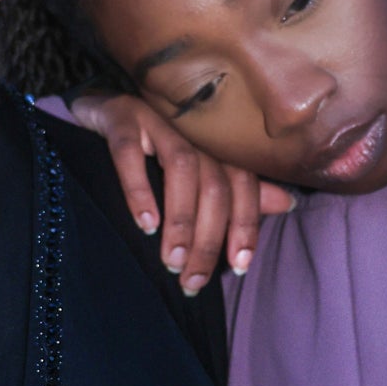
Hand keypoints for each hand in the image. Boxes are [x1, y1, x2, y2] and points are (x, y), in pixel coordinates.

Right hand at [69, 91, 294, 294]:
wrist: (99, 106)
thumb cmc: (152, 146)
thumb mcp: (198, 170)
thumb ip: (237, 190)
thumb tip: (287, 204)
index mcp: (216, 142)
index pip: (243, 184)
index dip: (245, 225)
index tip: (238, 266)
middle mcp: (193, 128)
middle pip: (215, 184)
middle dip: (209, 237)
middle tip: (192, 280)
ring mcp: (157, 119)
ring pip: (183, 168)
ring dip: (182, 220)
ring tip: (172, 260)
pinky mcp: (120, 117)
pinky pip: (130, 152)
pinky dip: (140, 190)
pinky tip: (145, 224)